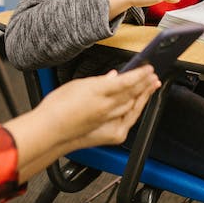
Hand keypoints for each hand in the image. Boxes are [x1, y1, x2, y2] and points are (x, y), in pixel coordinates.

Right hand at [41, 65, 160, 147]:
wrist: (50, 132)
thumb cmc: (57, 109)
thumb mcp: (77, 86)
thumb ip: (99, 82)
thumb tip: (112, 77)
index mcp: (98, 91)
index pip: (126, 81)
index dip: (140, 74)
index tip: (148, 67)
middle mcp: (107, 107)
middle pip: (134, 93)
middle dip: (145, 83)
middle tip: (153, 75)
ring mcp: (111, 122)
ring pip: (134, 106)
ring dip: (144, 95)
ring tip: (151, 86)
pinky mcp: (112, 134)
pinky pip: (130, 119)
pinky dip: (136, 110)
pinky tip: (139, 104)